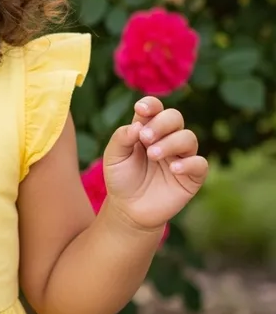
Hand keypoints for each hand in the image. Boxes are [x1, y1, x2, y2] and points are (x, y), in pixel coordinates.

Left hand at [102, 96, 207, 231]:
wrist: (129, 209)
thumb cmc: (121, 178)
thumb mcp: (113, 157)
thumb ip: (121, 138)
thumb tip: (136, 125)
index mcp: (147, 129)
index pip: (155, 108)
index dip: (151, 104)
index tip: (140, 110)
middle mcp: (167, 138)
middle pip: (175, 117)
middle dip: (161, 123)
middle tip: (145, 138)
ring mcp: (181, 156)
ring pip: (189, 138)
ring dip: (171, 143)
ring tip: (152, 155)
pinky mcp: (192, 177)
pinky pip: (200, 164)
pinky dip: (189, 163)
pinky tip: (174, 169)